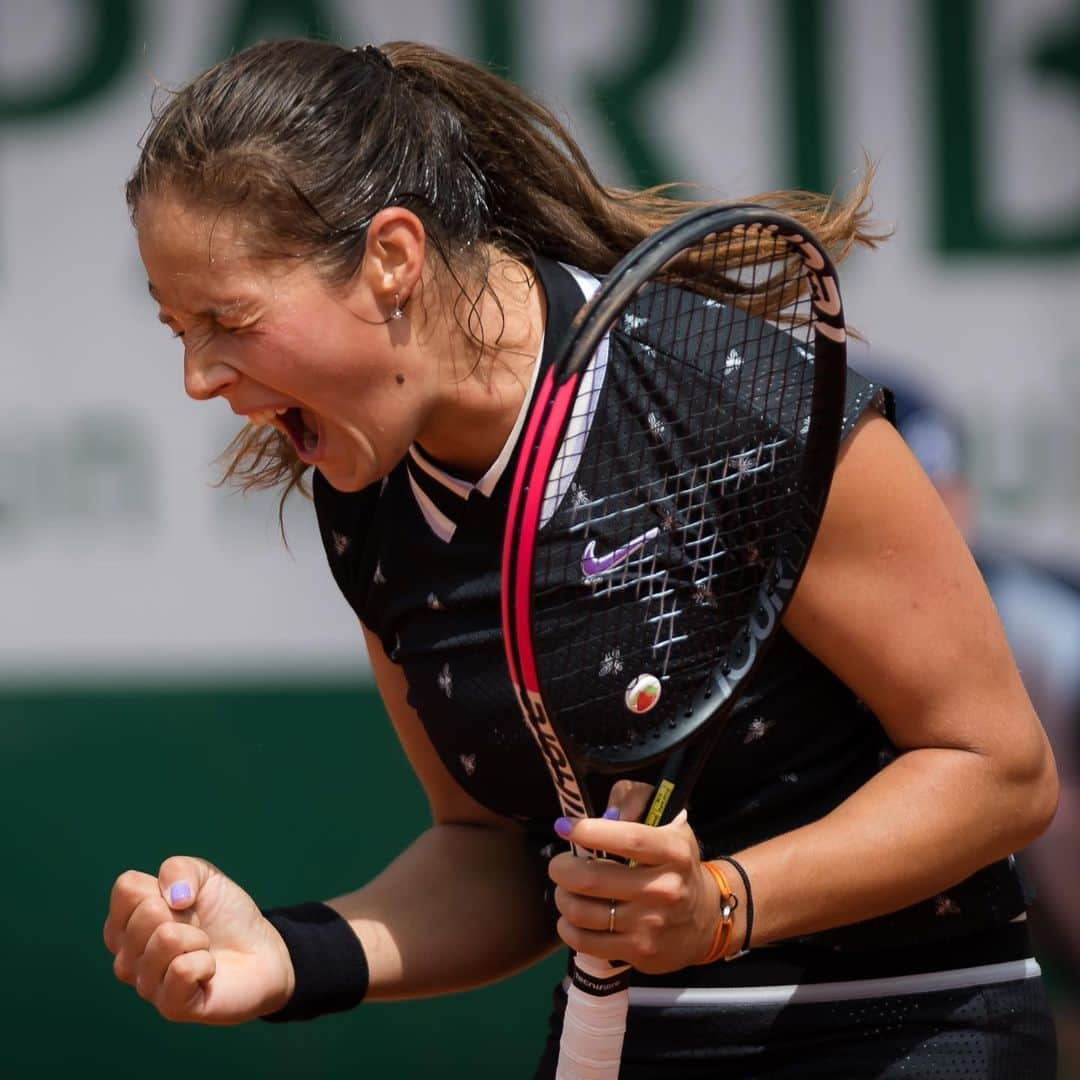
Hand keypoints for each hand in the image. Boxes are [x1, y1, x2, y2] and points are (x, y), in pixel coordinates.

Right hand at [103, 856, 293, 1024]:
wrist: (261, 951)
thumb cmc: (224, 915)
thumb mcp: (204, 877)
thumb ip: (179, 869)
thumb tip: (173, 897)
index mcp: (125, 923)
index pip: (126, 888)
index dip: (165, 885)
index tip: (184, 901)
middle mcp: (125, 957)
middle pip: (147, 911)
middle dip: (187, 913)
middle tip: (198, 928)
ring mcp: (145, 985)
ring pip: (166, 939)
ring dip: (198, 937)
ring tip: (203, 949)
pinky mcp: (170, 1007)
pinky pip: (182, 970)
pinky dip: (206, 963)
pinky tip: (208, 971)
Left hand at [548, 793, 723, 974]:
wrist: (706, 920)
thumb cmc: (676, 864)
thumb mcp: (669, 823)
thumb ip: (635, 800)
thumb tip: (603, 813)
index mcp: (673, 852)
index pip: (628, 839)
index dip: (590, 831)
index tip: (565, 827)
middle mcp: (664, 889)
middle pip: (593, 878)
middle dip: (562, 868)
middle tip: (559, 864)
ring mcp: (651, 924)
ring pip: (582, 911)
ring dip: (562, 897)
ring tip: (566, 890)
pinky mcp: (639, 952)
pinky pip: (585, 942)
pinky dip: (567, 927)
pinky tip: (572, 917)